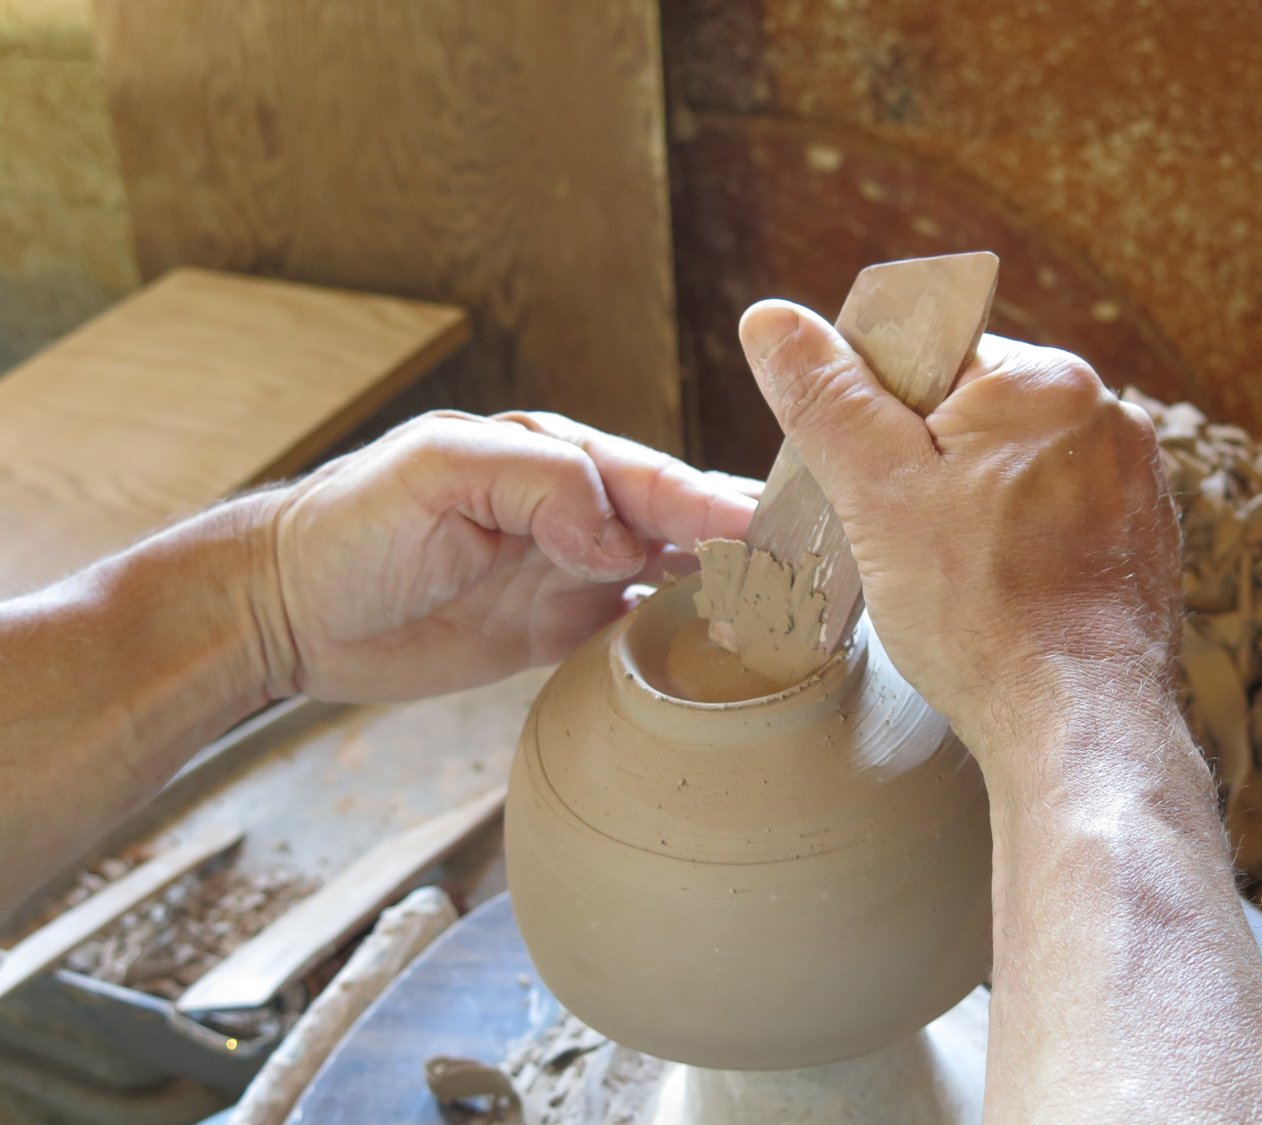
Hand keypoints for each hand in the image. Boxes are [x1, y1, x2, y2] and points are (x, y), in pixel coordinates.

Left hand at [254, 411, 755, 701]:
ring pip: (670, 576)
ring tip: (792, 614)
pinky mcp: (552, 628)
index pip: (653, 479)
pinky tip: (725, 653)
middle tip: (815, 573)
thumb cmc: (351, 528)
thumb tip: (618, 534)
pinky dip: (681, 637)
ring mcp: (567, 571)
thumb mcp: (433, 473)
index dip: (714, 508)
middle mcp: (572, 509)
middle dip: (745, 544)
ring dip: (726, 591)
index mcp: (552, 457)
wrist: (288, 611)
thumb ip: (533, 482)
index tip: (773, 537)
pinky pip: (633, 630)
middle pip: (679, 525)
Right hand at [737, 301, 1179, 762]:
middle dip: (926, 465)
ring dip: (972, 504)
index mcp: (1045, 380)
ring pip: (1014, 466)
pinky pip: (1057, 512)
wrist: (1078, 724)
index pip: (929, 354)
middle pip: (973, 411)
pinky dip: (1019, 541)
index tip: (872, 481)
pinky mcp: (1142, 536)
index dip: (878, 416)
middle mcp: (1106, 414)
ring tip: (955, 574)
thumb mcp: (876, 493)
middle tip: (906, 538)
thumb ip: (827, 399)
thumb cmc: (980, 614)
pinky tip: (1000, 591)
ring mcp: (1133, 478)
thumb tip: (772, 320)